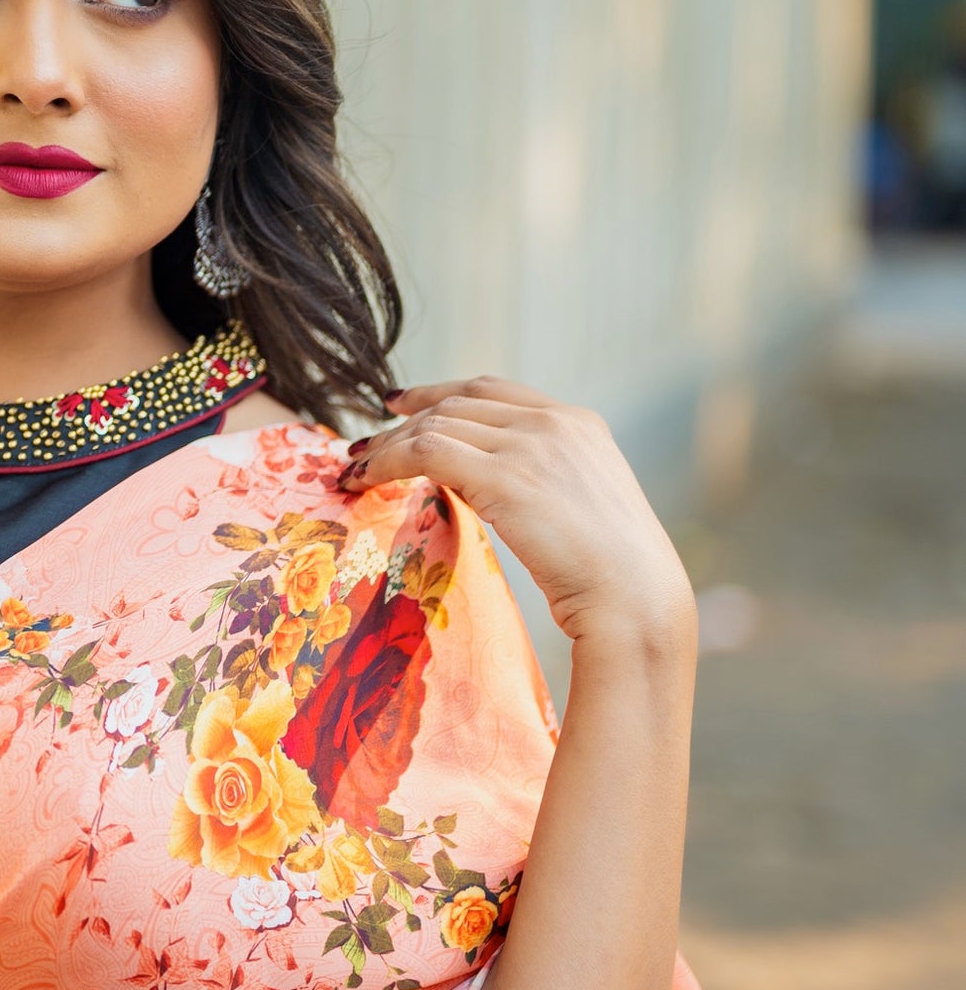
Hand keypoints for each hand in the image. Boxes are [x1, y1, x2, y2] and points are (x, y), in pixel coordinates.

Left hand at [339, 374, 694, 649]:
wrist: (634, 598)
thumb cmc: (614, 576)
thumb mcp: (582, 508)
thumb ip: (543, 481)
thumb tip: (493, 488)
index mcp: (577, 422)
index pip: (492, 390)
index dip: (439, 393)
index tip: (401, 403)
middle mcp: (554, 422)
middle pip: (457, 403)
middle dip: (403, 420)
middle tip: (364, 444)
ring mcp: (530, 445)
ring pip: (435, 425)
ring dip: (386, 445)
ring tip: (355, 470)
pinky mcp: (506, 476)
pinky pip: (425, 452)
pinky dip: (387, 462)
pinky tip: (366, 481)